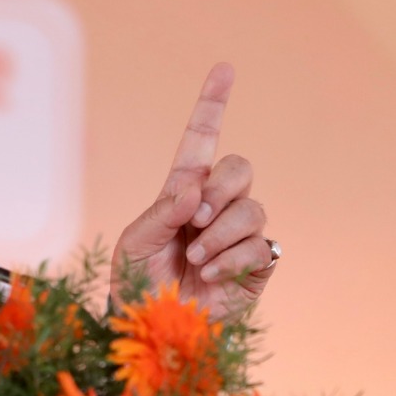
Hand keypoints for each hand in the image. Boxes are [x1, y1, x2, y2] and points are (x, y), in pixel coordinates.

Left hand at [112, 63, 272, 319]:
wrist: (151, 326)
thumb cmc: (135, 281)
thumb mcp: (136, 241)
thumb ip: (163, 210)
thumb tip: (195, 188)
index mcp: (182, 191)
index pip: (202, 140)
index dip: (213, 104)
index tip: (225, 69)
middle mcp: (215, 206)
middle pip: (240, 168)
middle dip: (220, 189)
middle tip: (193, 220)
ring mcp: (239, 234)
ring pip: (251, 208)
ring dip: (218, 234)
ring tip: (194, 259)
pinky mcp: (259, 265)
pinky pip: (260, 245)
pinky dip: (230, 260)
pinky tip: (210, 276)